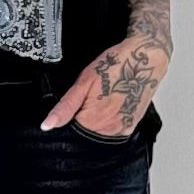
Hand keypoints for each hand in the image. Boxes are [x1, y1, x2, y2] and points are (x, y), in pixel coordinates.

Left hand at [40, 35, 170, 135]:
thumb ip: (65, 107)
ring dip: (95, 121)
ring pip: (98, 134)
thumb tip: (47, 125)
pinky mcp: (131, 126)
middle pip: (85, 134)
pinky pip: (113, 131)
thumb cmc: (116, 65)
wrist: (146, 58)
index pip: (70, 133)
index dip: (68, 120)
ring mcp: (122, 129)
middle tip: (91, 98)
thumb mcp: (83, 82)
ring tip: (102, 99)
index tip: (74, 106)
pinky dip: (108, 121)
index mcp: (93, 121)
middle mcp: (109, 130)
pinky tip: (111, 104)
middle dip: (82, 120)